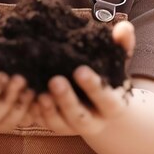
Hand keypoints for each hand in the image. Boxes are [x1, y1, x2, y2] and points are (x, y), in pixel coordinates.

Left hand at [31, 20, 135, 135]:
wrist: (100, 107)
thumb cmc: (108, 77)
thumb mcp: (116, 63)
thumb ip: (121, 46)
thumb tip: (124, 27)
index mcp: (112, 106)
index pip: (106, 100)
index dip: (93, 87)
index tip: (80, 70)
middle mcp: (94, 121)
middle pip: (80, 116)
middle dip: (67, 100)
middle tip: (55, 81)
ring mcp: (73, 126)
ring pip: (60, 124)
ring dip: (50, 110)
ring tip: (40, 93)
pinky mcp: (56, 126)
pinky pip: (45, 124)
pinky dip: (36, 113)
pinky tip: (29, 98)